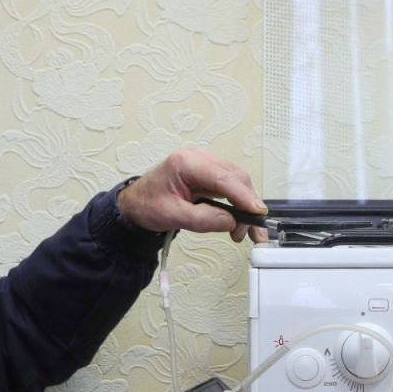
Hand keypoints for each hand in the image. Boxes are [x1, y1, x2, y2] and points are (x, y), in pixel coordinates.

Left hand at [117, 147, 266, 242]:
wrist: (135, 204)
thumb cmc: (146, 204)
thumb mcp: (172, 216)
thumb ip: (202, 219)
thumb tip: (230, 221)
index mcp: (187, 163)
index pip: (224, 178)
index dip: (244, 197)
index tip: (257, 213)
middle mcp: (199, 159)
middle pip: (236, 179)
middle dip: (249, 205)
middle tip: (253, 232)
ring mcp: (205, 166)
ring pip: (237, 183)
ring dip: (245, 207)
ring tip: (242, 232)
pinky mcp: (209, 176)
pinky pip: (231, 188)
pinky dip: (238, 204)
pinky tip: (237, 221)